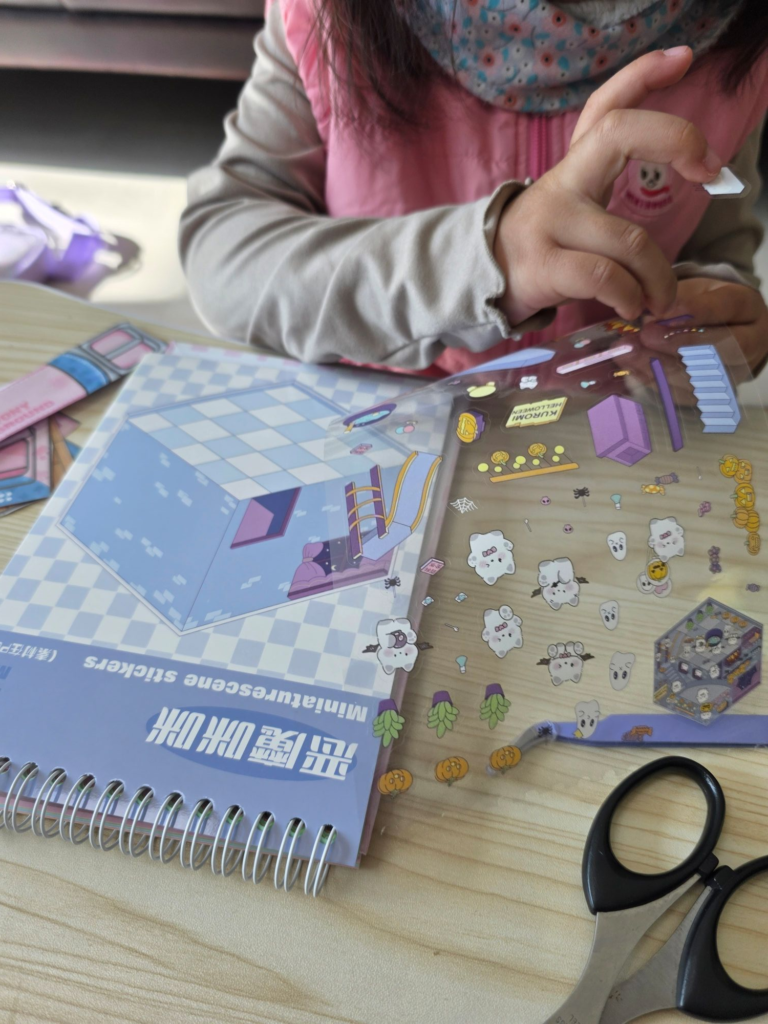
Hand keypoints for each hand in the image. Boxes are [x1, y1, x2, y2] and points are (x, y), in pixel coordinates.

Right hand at [493, 47, 721, 326]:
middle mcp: (561, 184)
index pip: (604, 107)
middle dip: (676, 137)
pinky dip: (630, 295)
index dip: (643, 75)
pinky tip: (633, 306)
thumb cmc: (541, 249)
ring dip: (659, 275)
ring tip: (662, 298)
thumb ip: (610, 194)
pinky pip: (604, 276)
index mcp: (573, 168)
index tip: (684, 59)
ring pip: (629, 239)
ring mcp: (549, 224)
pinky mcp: (543, 267)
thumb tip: (687, 186)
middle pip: (618, 132)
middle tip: (708, 172)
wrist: (478, 284)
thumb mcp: (570, 210)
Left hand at [619, 278, 767, 399]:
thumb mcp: (695, 290)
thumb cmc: (704, 304)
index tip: (662, 311)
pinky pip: (682, 396)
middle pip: (719, 349)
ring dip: (659, 368)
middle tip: (645, 335)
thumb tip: (649, 316)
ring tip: (628, 354)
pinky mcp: (711, 396)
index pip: (726, 308)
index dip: (694, 311)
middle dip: (678, 344)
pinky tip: (630, 373)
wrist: (717, 330)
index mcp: (747, 308)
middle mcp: (749, 344)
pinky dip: (654, 385)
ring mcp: (732, 374)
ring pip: (699, 377)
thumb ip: (676, 299)